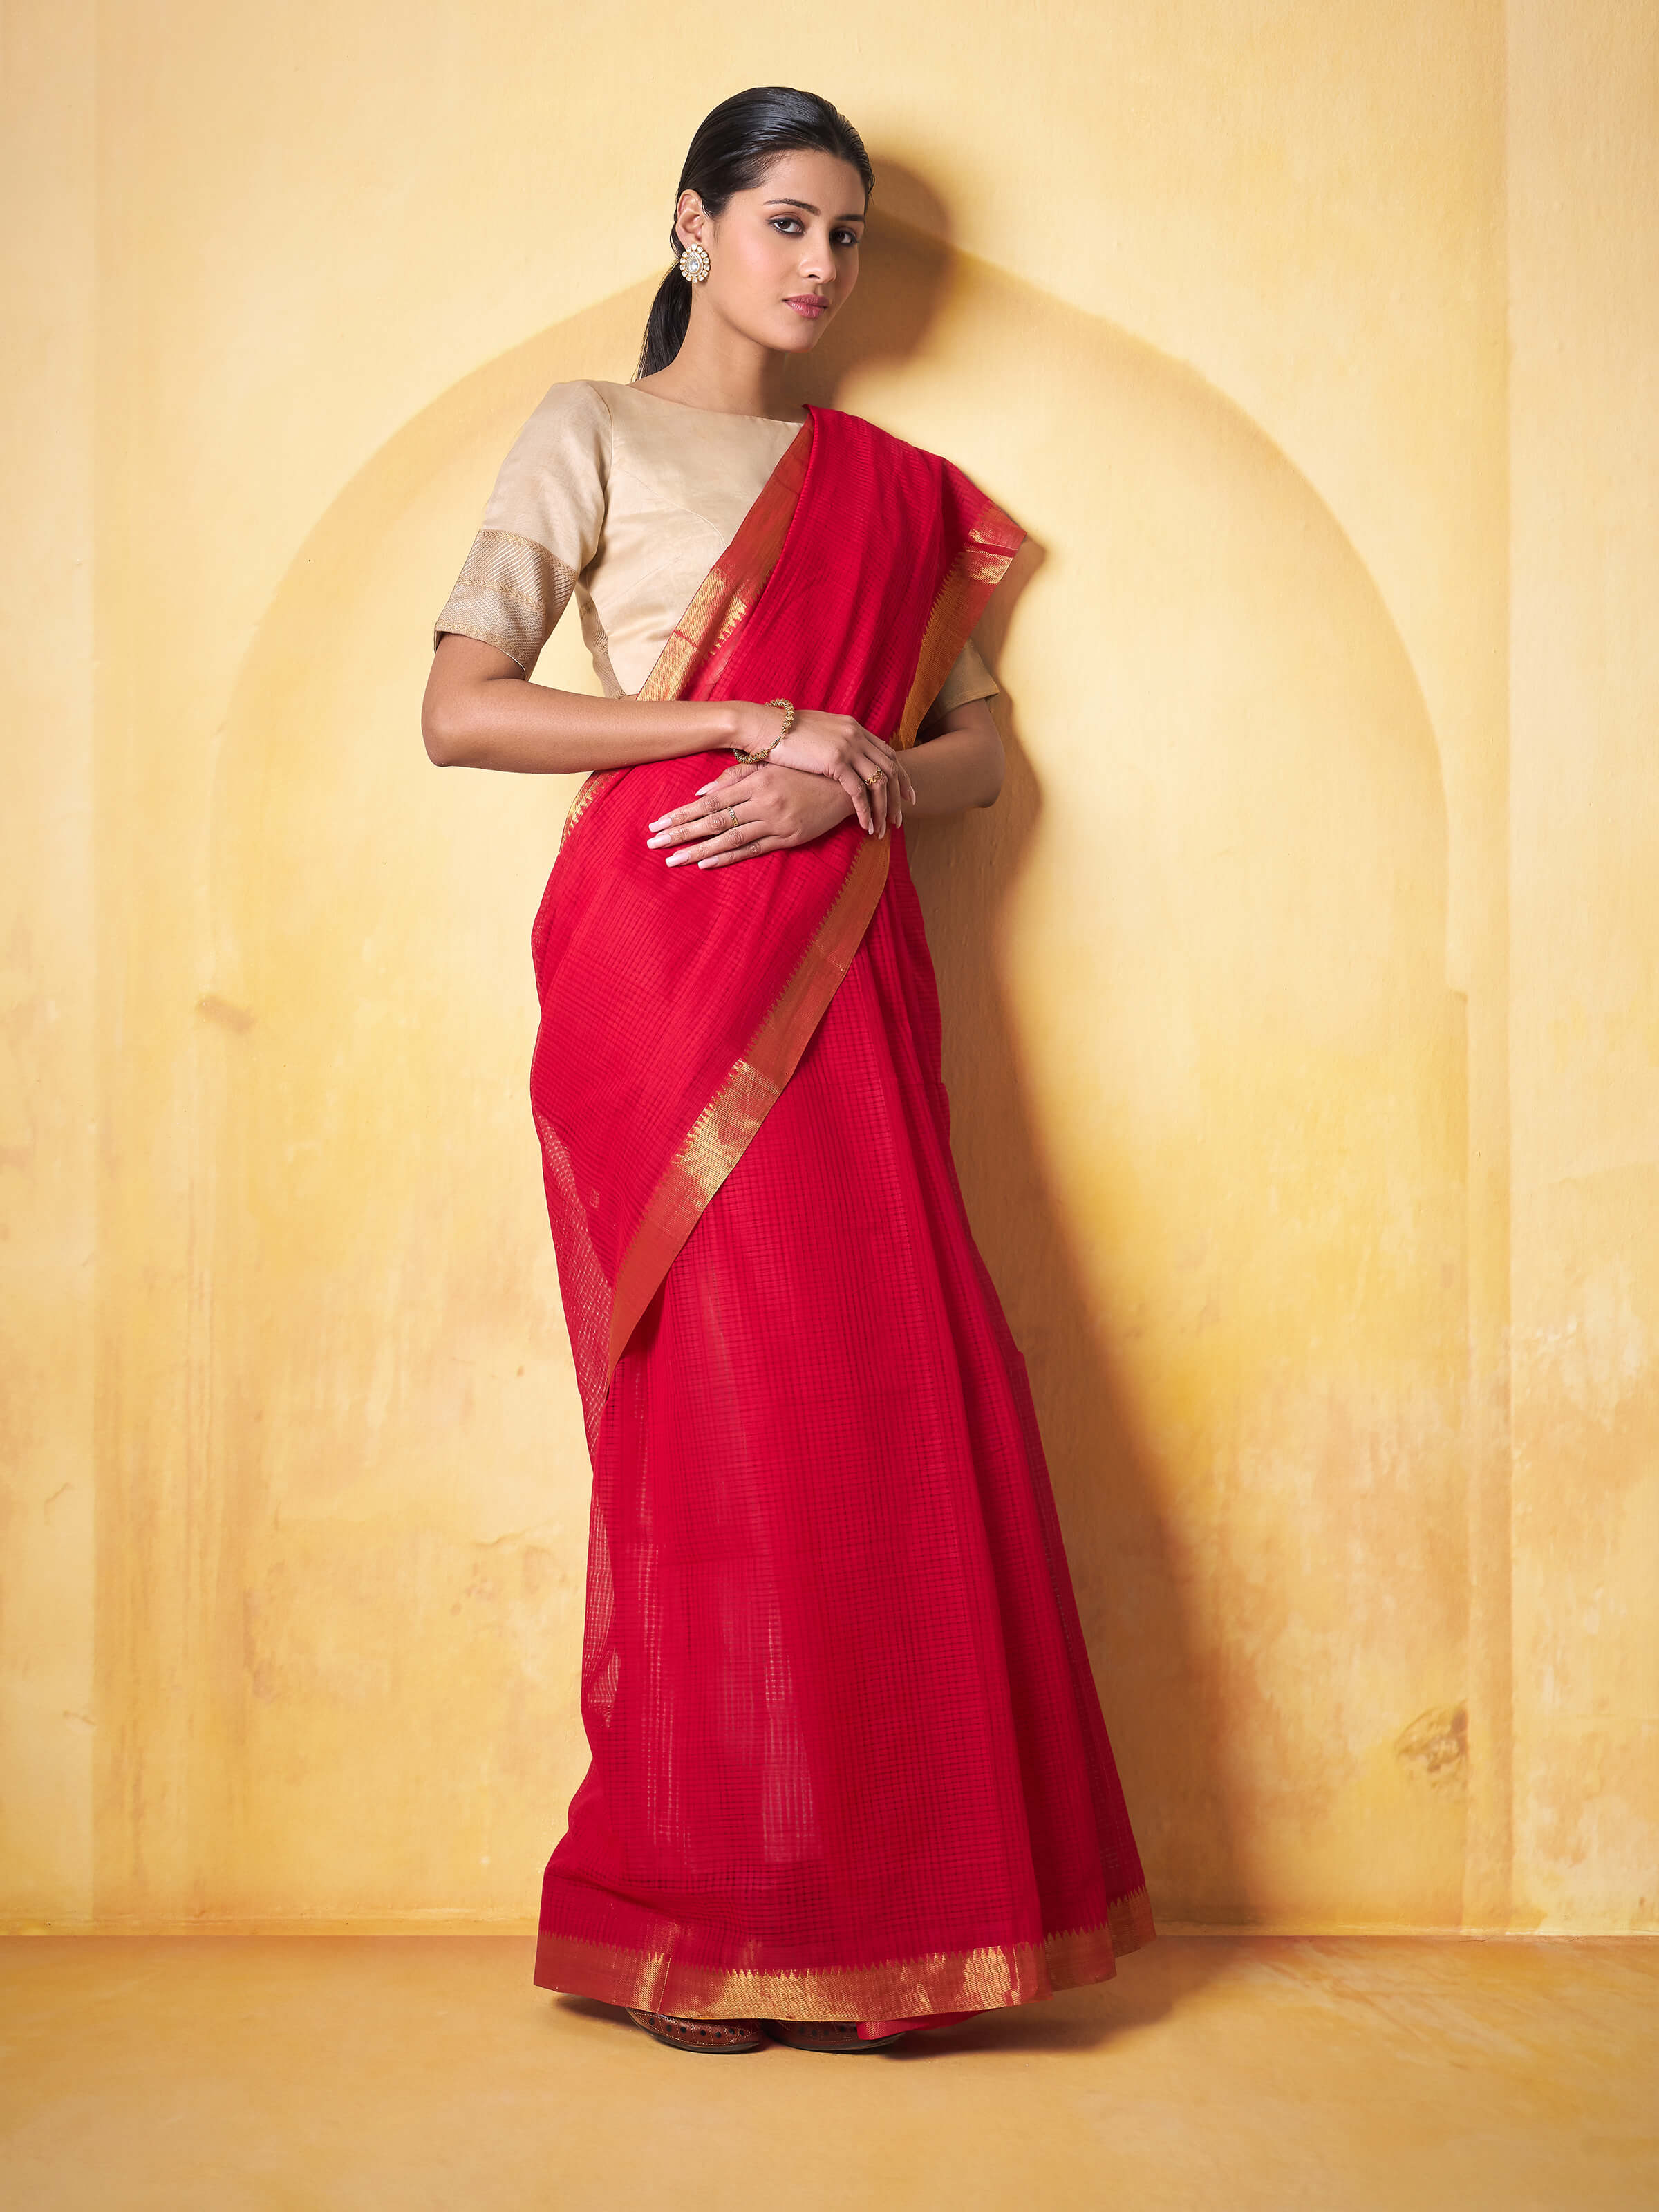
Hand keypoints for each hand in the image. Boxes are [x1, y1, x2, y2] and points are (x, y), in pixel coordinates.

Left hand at [646, 761, 859, 868]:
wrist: (846, 786)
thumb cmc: (804, 772)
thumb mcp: (770, 766)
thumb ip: (735, 776)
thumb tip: (701, 792)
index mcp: (755, 780)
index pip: (709, 801)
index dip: (682, 813)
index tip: (658, 823)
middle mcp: (762, 801)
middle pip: (713, 821)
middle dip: (680, 833)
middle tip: (653, 843)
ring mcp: (775, 822)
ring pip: (729, 838)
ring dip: (697, 850)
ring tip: (673, 860)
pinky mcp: (788, 838)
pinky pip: (752, 850)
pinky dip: (728, 856)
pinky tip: (706, 862)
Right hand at [734, 706, 915, 835]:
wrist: (764, 726)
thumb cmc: (782, 733)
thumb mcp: (816, 733)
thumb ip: (834, 742)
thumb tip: (838, 756)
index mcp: (853, 727)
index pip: (888, 752)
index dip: (901, 776)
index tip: (905, 795)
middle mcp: (856, 734)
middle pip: (891, 768)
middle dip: (897, 797)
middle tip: (899, 820)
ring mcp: (848, 746)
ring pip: (879, 782)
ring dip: (882, 809)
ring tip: (882, 830)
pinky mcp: (836, 760)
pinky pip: (859, 792)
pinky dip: (865, 811)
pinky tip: (865, 826)